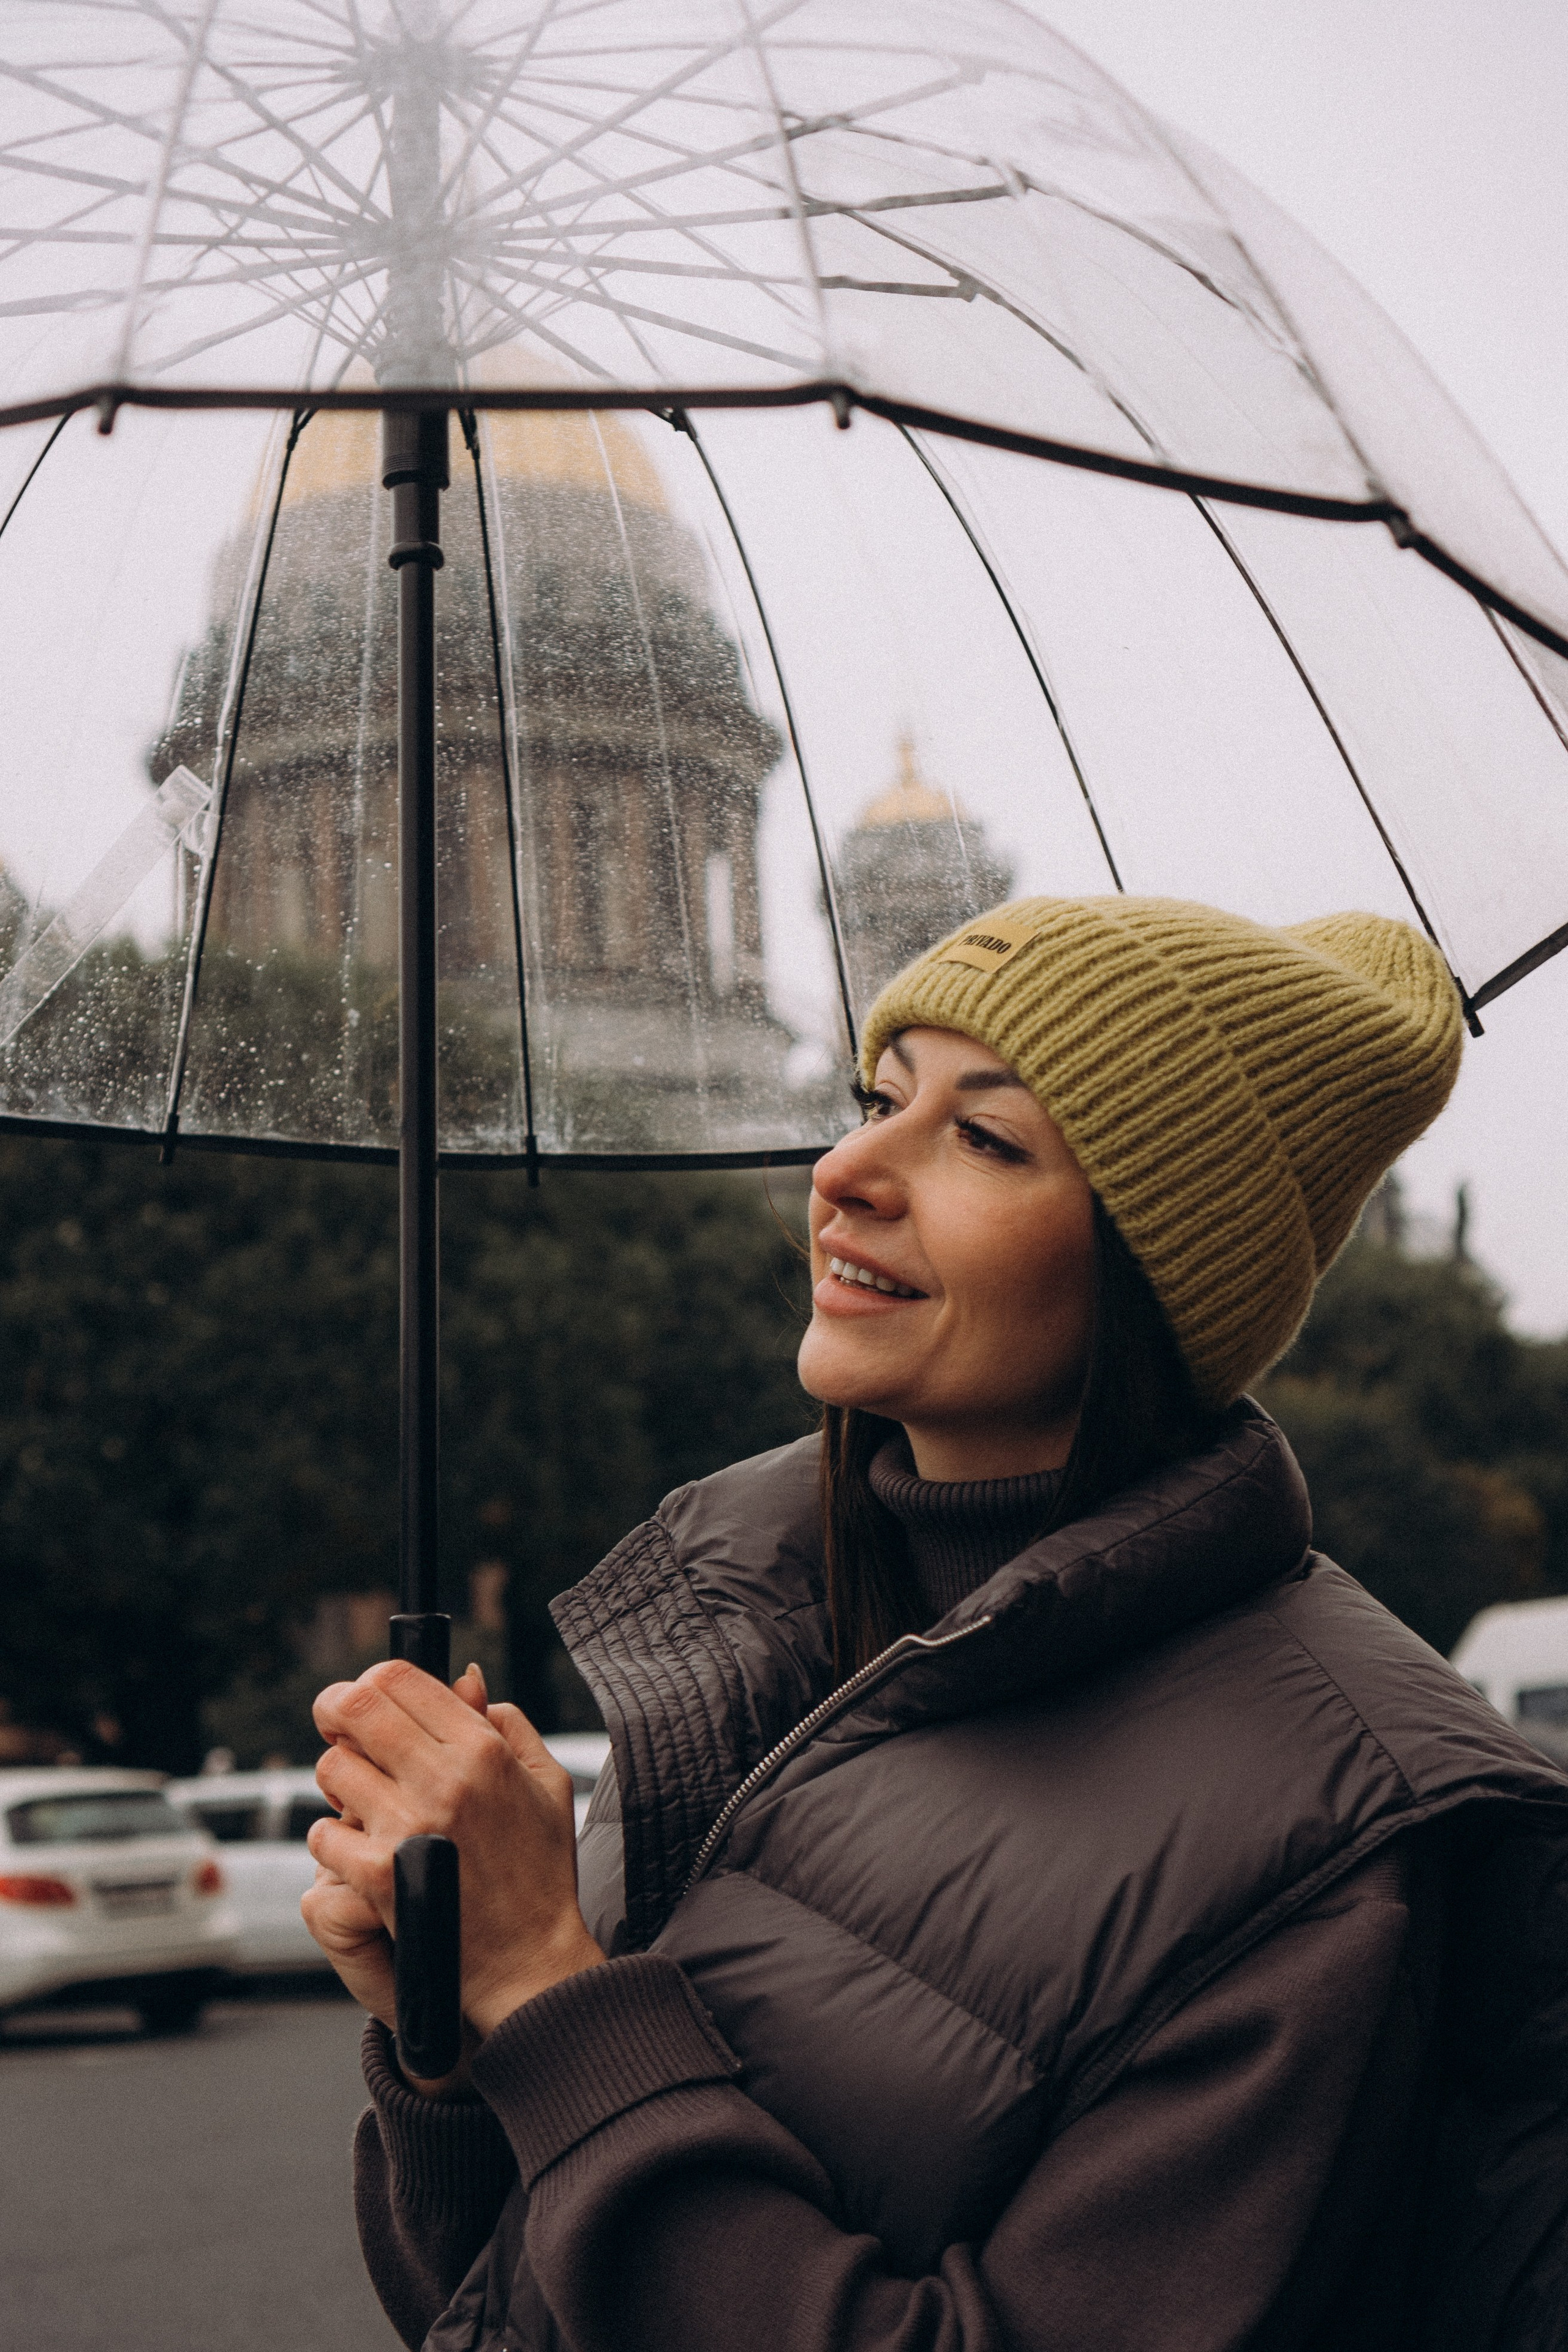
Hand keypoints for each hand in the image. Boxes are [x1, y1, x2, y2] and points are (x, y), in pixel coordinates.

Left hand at [307, 1658, 603, 2045]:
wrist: (530, 1962)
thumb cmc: (540, 1872)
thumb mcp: (546, 1783)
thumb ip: (508, 1722)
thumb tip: (464, 1681)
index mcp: (484, 1750)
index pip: (400, 1678)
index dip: (370, 1680)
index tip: (363, 1699)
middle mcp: (445, 1780)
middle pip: (357, 1708)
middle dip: (335, 1710)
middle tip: (335, 1727)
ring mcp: (408, 1828)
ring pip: (332, 1768)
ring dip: (337, 1780)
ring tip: (356, 1800)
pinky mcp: (378, 1878)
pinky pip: (323, 1834)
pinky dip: (331, 1840)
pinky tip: (357, 1851)